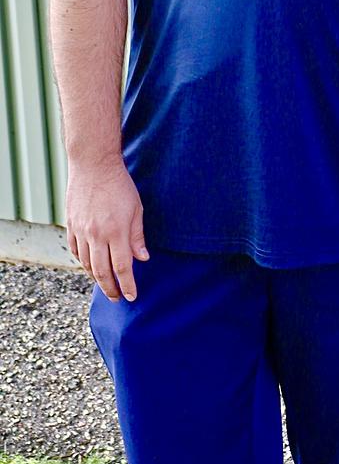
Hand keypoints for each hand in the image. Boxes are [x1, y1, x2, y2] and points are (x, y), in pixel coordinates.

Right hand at [65, 160, 147, 301]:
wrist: (93, 166)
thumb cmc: (120, 186)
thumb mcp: (136, 210)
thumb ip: (137, 237)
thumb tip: (142, 259)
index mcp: (116, 232)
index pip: (121, 268)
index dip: (127, 284)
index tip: (131, 296)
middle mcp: (96, 235)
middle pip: (102, 271)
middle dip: (111, 288)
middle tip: (117, 298)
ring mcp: (81, 231)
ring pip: (87, 264)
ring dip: (96, 278)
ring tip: (105, 285)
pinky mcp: (71, 225)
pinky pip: (76, 251)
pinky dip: (83, 263)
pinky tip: (90, 267)